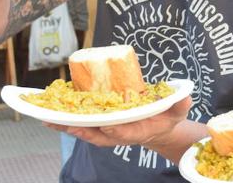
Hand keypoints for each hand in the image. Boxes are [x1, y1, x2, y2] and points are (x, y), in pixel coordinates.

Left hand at [45, 96, 191, 148]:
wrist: (156, 126)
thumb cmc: (166, 118)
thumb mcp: (176, 112)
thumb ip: (179, 105)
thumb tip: (185, 97)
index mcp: (136, 132)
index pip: (124, 134)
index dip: (115, 131)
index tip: (108, 126)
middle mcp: (118, 134)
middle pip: (97, 135)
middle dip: (83, 131)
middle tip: (69, 124)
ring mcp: (107, 130)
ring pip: (84, 130)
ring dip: (66, 126)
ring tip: (48, 119)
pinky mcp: (99, 124)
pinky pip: (80, 123)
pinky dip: (64, 120)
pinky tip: (48, 115)